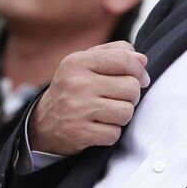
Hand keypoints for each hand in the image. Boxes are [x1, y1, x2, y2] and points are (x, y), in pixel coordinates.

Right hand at [28, 41, 148, 155]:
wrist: (44, 122)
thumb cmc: (73, 89)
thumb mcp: (86, 64)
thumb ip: (114, 54)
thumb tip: (142, 60)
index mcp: (77, 62)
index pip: (123, 59)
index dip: (139, 70)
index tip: (141, 78)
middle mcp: (76, 84)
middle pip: (131, 87)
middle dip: (131, 96)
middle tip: (118, 98)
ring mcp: (77, 109)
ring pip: (126, 112)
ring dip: (122, 115)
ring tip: (108, 113)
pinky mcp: (80, 133)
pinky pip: (115, 133)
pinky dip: (110, 133)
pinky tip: (98, 127)